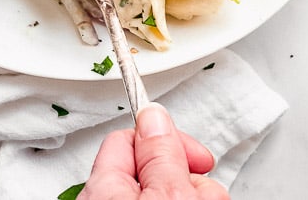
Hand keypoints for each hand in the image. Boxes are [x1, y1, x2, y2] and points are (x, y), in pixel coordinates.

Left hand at [80, 103, 228, 198]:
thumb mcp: (167, 196)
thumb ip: (161, 153)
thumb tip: (155, 115)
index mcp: (103, 188)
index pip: (132, 138)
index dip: (168, 141)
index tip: (198, 156)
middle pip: (156, 167)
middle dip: (189, 174)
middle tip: (203, 193)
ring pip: (171, 190)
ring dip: (199, 194)